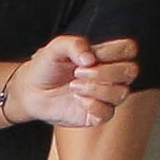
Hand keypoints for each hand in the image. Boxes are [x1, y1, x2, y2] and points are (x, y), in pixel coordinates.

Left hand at [5, 34, 138, 134]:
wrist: (29, 90)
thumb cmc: (46, 66)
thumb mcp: (56, 47)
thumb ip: (74, 44)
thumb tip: (90, 59)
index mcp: (107, 56)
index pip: (128, 50)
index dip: (112, 52)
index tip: (88, 57)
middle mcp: (111, 76)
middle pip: (130, 71)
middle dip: (105, 72)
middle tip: (77, 73)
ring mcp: (105, 96)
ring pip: (122, 93)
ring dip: (96, 89)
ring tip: (73, 86)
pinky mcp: (96, 115)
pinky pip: (108, 113)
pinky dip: (93, 105)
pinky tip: (77, 100)